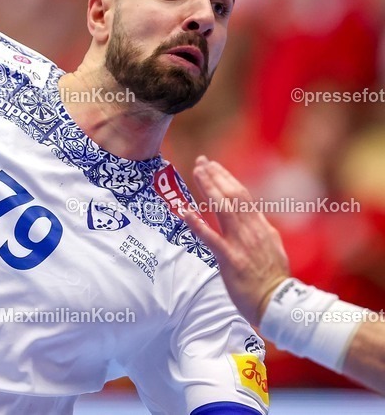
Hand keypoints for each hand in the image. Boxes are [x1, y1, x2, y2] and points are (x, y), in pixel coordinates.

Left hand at [179, 157, 290, 326]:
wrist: (278, 304)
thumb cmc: (273, 279)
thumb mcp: (274, 248)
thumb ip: (262, 231)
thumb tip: (256, 217)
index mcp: (261, 227)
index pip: (242, 195)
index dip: (226, 178)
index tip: (213, 166)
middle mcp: (252, 230)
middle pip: (233, 195)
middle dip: (216, 176)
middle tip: (202, 161)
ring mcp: (241, 244)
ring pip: (224, 209)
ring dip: (209, 188)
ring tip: (197, 172)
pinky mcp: (231, 259)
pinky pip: (212, 238)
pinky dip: (198, 224)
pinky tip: (186, 212)